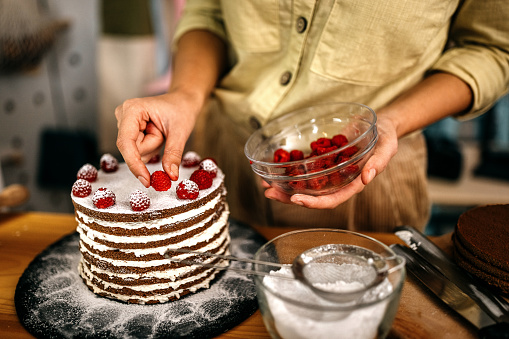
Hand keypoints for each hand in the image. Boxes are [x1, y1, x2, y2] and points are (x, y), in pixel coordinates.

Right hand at [115, 90, 202, 186]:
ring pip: (136, 152)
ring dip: (153, 147)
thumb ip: (173, 154)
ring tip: (161, 130)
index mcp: (132, 109)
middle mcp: (123, 115)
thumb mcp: (180, 132)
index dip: (134, 163)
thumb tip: (170, 176)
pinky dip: (151, 147)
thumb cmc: (182, 110)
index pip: (126, 143)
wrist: (183, 102)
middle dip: (152, 147)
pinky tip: (157, 133)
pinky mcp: (128, 131)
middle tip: (164, 133)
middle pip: (132, 149)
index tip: (146, 180)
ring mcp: (124, 123)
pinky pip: (138, 150)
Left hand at [263, 115, 398, 208]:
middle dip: (288, 197)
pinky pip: (303, 168)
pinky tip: (273, 166)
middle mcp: (337, 181)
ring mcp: (327, 172)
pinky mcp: (321, 160)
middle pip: (311, 196)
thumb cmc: (386, 136)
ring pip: (303, 184)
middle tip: (268, 192)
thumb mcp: (388, 147)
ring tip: (264, 182)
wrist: (379, 124)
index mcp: (352, 184)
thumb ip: (379, 162)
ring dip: (284, 185)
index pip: (331, 200)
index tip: (296, 200)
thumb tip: (367, 178)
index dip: (313, 203)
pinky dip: (289, 169)